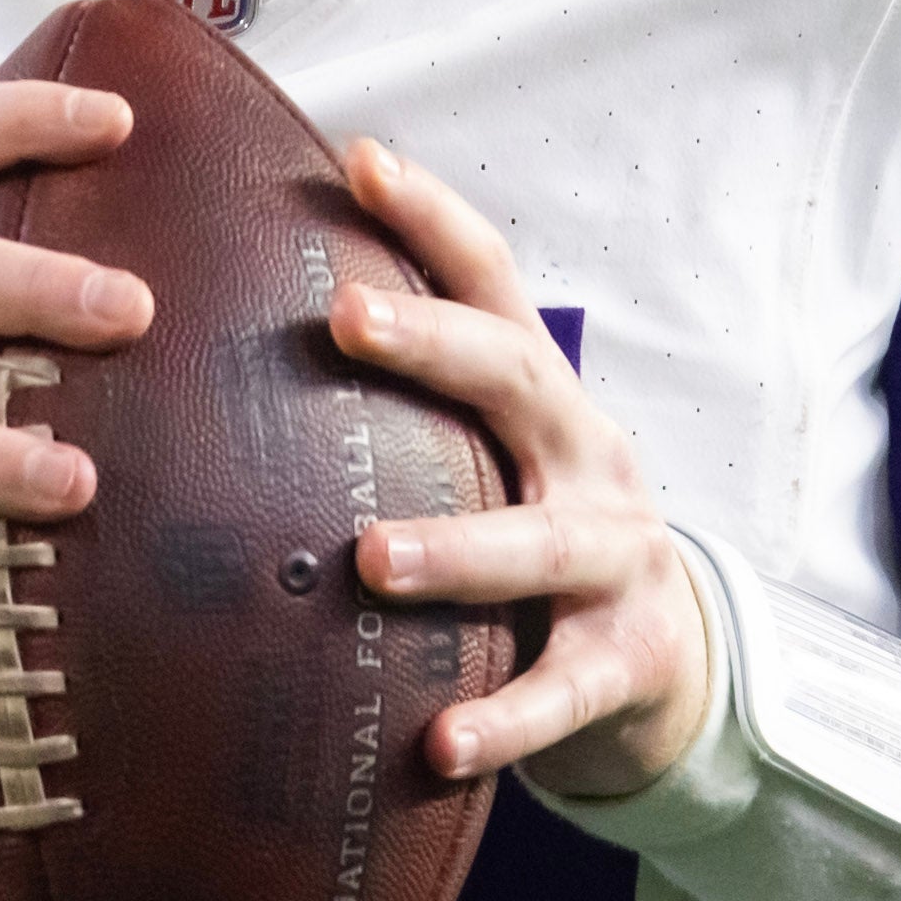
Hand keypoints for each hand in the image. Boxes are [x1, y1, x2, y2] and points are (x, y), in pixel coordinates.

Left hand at [330, 137, 712, 796]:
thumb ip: (406, 403)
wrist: (667, 664)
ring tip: (371, 561)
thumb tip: (234, 318)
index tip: (359, 158)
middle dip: (435, 344)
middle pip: (518, 379)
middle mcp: (586, 456)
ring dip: (458, 549)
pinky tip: (439, 742)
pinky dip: (504, 719)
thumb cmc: (536, 533)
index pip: (493, 282)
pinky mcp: (623, 662)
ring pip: (541, 544)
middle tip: (343, 318)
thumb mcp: (495, 453)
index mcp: (543, 396)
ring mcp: (616, 558)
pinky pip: (560, 692)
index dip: (433, 217)